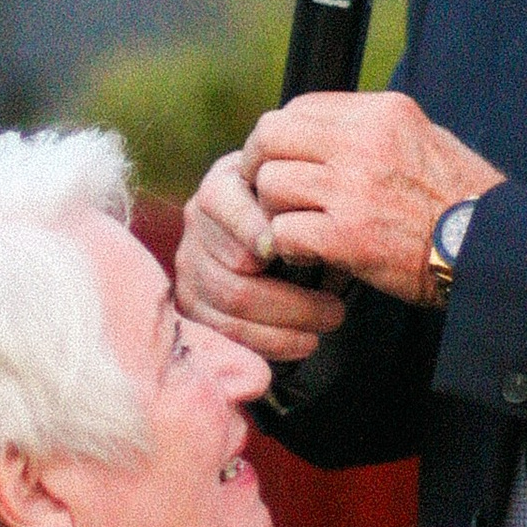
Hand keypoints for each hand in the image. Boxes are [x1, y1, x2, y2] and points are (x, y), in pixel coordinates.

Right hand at [176, 146, 350, 364]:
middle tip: (336, 309)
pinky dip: (270, 342)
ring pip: (232, 302)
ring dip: (287, 322)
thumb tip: (291, 240)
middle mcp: (197, 220)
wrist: (283, 230)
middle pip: (232, 265)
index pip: (222, 203)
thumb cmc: (303, 209)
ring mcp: (190, 262)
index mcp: (222, 184)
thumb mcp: (303, 194)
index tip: (289, 251)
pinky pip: (226, 332)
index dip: (253, 229)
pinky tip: (304, 342)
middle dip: (289, 295)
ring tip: (328, 323)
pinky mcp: (190, 300)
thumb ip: (300, 204)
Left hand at [238, 90, 501, 305]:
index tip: (283, 160)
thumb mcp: (424, 138)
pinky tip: (308, 254)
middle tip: (266, 191)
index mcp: (382, 113)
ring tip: (298, 226)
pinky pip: (283, 231)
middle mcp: (363, 143)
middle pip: (271, 136)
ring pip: (272, 184)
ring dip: (276, 210)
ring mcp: (353, 189)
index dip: (281, 137)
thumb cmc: (462, 201)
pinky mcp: (347, 236)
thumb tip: (324, 131)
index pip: (299, 108)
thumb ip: (373, 131)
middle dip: (260, 165)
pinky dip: (288, 246)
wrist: (493, 249)